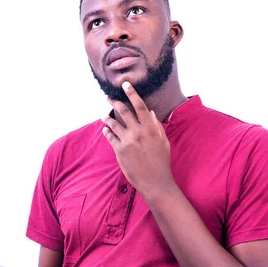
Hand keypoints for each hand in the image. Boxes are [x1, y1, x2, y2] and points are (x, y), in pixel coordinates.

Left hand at [101, 81, 174, 197]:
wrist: (155, 181)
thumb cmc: (161, 161)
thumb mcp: (163, 141)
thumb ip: (156, 126)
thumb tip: (150, 112)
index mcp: (150, 128)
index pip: (140, 106)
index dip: (132, 93)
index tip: (125, 84)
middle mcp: (138, 132)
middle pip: (123, 111)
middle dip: (115, 102)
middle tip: (109, 97)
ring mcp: (127, 141)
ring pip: (113, 124)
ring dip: (107, 118)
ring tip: (104, 115)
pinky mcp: (119, 151)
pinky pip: (110, 137)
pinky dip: (106, 131)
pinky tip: (105, 129)